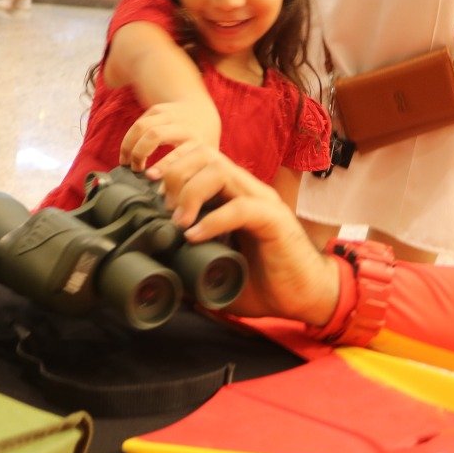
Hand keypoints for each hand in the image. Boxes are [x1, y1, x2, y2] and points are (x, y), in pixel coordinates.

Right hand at [119, 101, 221, 171]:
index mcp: (198, 143)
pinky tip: (127, 152)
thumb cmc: (202, 147)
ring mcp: (171, 116)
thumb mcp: (205, 162)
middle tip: (136, 170)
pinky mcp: (159, 109)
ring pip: (143, 127)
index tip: (149, 177)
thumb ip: (192, 179)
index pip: (179, 154)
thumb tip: (172, 205)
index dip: (163, 166)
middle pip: (156, 135)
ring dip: (130, 145)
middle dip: (140, 153)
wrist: (201, 114)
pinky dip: (130, 138)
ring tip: (126, 162)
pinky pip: (139, 122)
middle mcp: (184, 127)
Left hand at [147, 143, 339, 325]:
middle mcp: (248, 190)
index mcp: (233, 194)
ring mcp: (262, 202)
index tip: (148, 185)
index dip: (171, 163)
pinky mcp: (275, 221)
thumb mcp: (217, 267)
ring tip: (178, 221)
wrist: (304, 297)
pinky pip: (241, 208)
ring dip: (191, 192)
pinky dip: (213, 220)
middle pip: (206, 155)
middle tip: (162, 205)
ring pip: (221, 172)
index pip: (200, 156)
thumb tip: (159, 266)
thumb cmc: (263, 282)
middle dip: (175, 173)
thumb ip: (191, 260)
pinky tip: (194, 236)